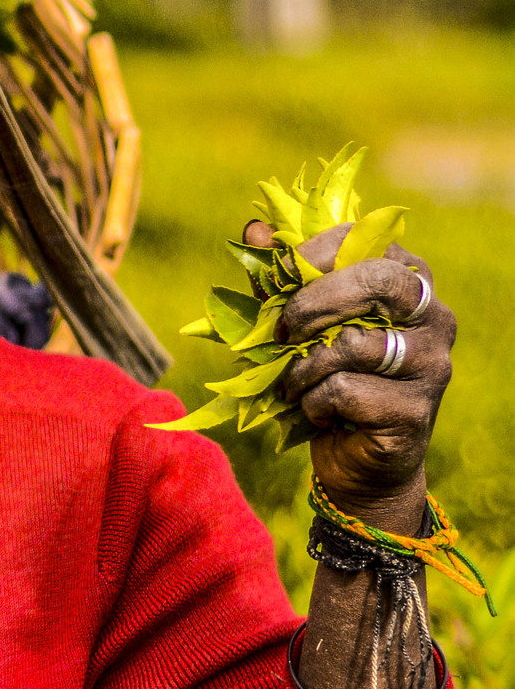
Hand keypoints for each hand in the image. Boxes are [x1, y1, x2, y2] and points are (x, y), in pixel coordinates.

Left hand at [247, 218, 454, 532]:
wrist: (356, 459)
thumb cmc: (325, 377)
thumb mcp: (297, 324)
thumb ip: (279, 278)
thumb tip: (254, 230)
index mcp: (409, 280)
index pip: (365, 242)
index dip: (310, 256)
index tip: (276, 283)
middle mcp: (434, 316)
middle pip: (377, 281)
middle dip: (312, 303)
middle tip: (282, 332)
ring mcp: (432, 363)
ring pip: (352, 344)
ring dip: (303, 367)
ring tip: (294, 384)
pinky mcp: (417, 410)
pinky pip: (346, 392)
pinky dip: (314, 403)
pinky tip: (318, 413)